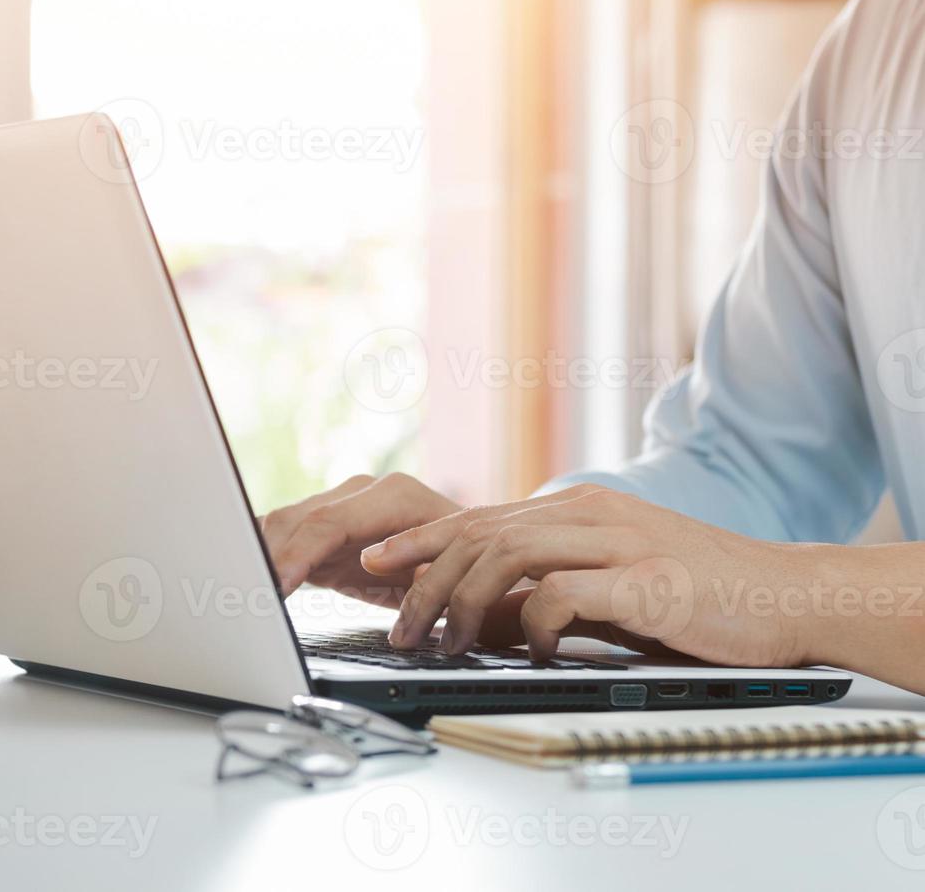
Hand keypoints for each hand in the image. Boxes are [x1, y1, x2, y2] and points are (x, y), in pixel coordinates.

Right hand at [259, 474, 459, 607]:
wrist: (470, 550)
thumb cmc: (466, 562)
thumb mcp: (453, 573)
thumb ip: (419, 567)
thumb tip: (372, 564)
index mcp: (394, 496)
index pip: (329, 522)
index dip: (297, 554)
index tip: (276, 585)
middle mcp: (361, 491)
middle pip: (295, 520)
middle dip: (266, 557)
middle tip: (247, 595)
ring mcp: (339, 503)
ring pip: (282, 524)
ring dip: (261, 556)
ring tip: (244, 592)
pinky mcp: (324, 523)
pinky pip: (284, 532)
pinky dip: (264, 553)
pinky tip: (247, 574)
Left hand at [362, 484, 817, 667]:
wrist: (783, 593)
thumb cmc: (694, 590)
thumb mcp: (608, 576)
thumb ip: (549, 582)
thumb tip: (486, 613)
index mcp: (574, 508)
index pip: (476, 517)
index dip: (418, 540)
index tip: (374, 564)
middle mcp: (587, 513)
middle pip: (477, 534)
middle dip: (423, 580)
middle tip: (400, 626)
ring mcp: (617, 542)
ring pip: (506, 555)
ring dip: (465, 604)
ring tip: (448, 644)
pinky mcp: (646, 580)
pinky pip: (563, 594)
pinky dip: (534, 625)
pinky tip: (533, 651)